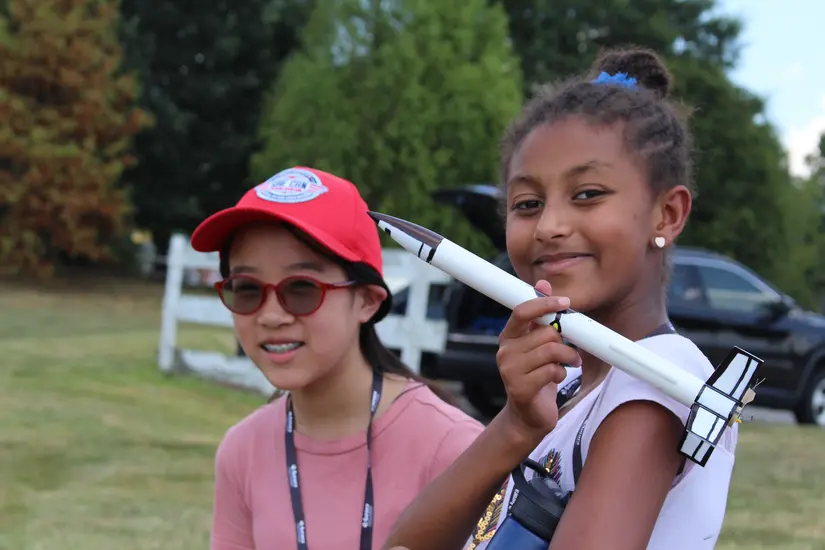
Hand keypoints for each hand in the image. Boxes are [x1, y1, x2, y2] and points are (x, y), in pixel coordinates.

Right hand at [496, 280, 580, 445]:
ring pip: (552, 351)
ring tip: (569, 364)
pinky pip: (552, 370)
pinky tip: (556, 379)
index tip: (564, 302)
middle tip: (569, 352)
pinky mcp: (520, 388)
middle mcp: (505, 352)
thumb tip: (542, 283)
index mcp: (508, 337)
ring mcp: (510, 371)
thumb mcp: (538, 344)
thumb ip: (540, 316)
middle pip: (545, 333)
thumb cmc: (535, 376)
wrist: (527, 416)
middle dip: (564, 342)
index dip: (544, 303)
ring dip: (568, 358)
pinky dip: (561, 374)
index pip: (522, 311)